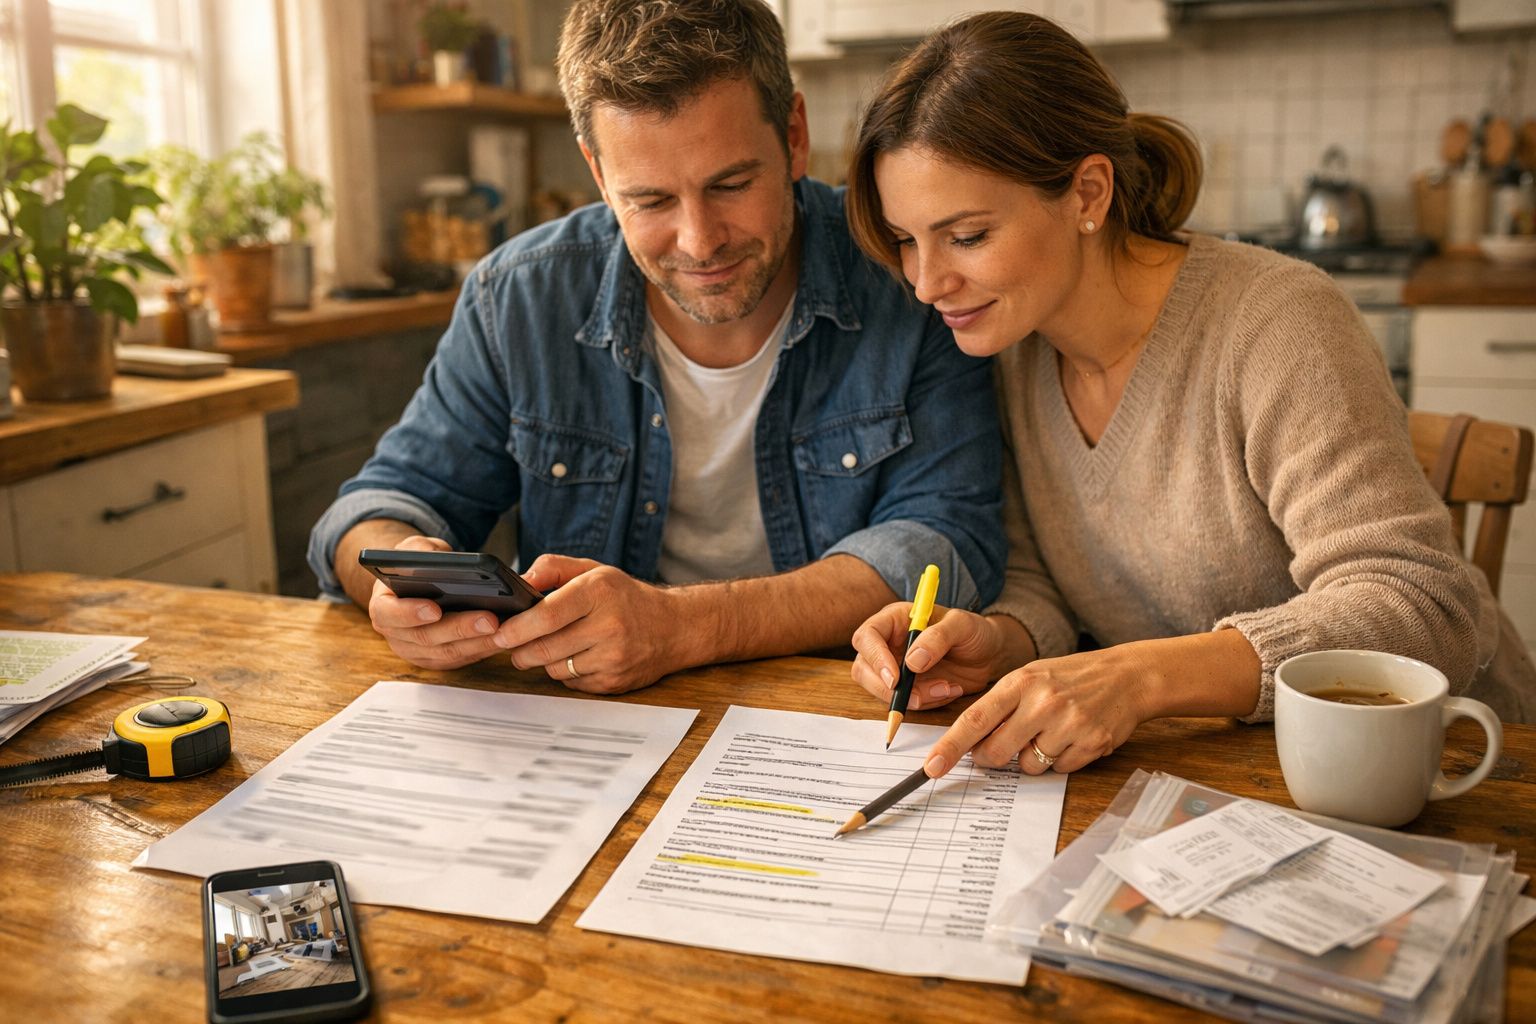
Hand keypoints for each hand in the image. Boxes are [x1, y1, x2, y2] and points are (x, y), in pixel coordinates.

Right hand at [366, 535, 511, 669]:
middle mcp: (397, 635)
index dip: (410, 614)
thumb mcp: (414, 549)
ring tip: (505, 629)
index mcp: (383, 607)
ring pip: (449, 653)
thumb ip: (421, 553)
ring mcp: (417, 652)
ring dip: (479, 643)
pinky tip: (506, 637)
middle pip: (427, 637)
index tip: (434, 608)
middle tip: (490, 619)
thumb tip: (440, 561)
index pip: (389, 615)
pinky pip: (463, 659)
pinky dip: (485, 649)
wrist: (418, 584)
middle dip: (461, 629)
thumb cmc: (416, 565)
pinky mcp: (439, 660)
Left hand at [493, 553, 684, 694]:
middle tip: (511, 646)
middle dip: (520, 651)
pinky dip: (567, 672)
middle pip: (546, 648)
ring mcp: (614, 658)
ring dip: (544, 661)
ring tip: (551, 646)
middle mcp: (609, 625)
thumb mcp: (594, 570)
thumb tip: (519, 582)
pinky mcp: (615, 682)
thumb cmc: (627, 597)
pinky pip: (573, 683)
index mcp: (600, 592)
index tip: (499, 633)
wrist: (675, 628)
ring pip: (556, 669)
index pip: (547, 616)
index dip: (517, 628)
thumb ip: (552, 568)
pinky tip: (577, 657)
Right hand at [850, 604, 1006, 711]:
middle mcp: (888, 644)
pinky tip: (949, 690)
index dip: (875, 658)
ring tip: (947, 687)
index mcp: (894, 620)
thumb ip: (938, 637)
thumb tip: (912, 661)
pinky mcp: (907, 688)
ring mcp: (895, 668)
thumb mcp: (963, 625)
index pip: (868, 636)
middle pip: (864, 669)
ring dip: (913, 698)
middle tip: (919, 696)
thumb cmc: (974, 631)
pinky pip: (904, 703)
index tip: (895, 677)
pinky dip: (926, 703)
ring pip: (882, 691)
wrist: (990, 654)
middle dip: (889, 688)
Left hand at [922, 645, 1152, 778]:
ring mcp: (1069, 724)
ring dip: (1032, 757)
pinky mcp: (1091, 744)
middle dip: (991, 758)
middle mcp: (1043, 702)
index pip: (976, 718)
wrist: (1128, 676)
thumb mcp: (1032, 677)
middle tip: (998, 750)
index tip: (932, 767)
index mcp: (1021, 681)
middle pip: (997, 751)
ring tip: (1050, 732)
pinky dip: (1060, 760)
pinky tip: (1072, 737)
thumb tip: (971, 744)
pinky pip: (1059, 770)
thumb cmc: (1072, 677)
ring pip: (1028, 765)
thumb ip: (1002, 706)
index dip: (951, 746)